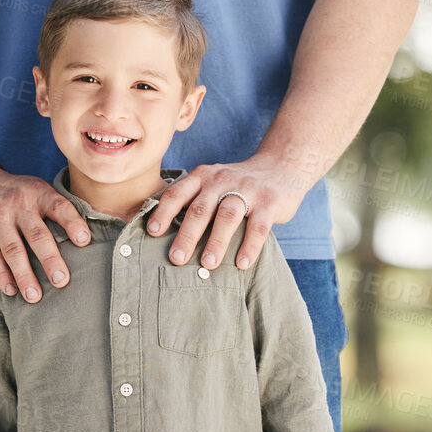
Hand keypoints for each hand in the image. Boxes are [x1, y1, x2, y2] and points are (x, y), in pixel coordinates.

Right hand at [0, 168, 89, 301]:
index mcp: (36, 192)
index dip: (72, 223)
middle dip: (50, 259)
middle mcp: (16, 203)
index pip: (58, 206)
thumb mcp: (33, 189)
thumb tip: (85, 240)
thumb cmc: (12, 193)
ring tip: (35, 297)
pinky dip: (1, 275)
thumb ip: (53, 208)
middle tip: (62, 281)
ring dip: (25, 275)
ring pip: (12, 250)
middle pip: (36, 234)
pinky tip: (11, 290)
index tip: (84, 241)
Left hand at [145, 157, 305, 270]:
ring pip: (228, 216)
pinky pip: (258, 227)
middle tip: (176, 259)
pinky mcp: (269, 202)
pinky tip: (242, 264)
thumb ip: (193, 200)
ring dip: (216, 242)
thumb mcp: (212, 182)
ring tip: (207, 265)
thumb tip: (162, 233)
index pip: (178, 193)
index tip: (152, 233)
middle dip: (187, 234)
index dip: (163, 212)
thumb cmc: (236, 184)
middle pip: (201, 208)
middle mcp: (222, 180)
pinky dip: (249, 246)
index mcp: (203, 176)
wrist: (279, 167)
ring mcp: (247, 189)